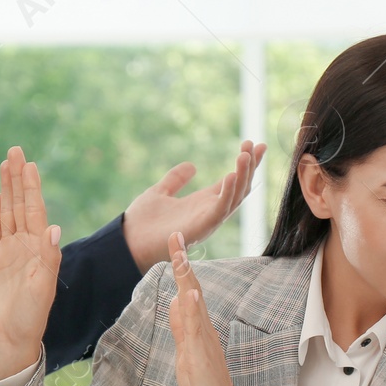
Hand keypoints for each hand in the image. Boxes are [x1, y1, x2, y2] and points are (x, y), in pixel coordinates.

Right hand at [0, 146, 61, 380]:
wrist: (13, 336)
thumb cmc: (32, 316)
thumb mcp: (43, 287)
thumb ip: (48, 258)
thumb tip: (53, 227)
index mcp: (40, 248)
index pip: (36, 210)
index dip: (33, 187)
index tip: (31, 164)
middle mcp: (26, 245)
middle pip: (21, 204)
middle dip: (19, 177)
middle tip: (16, 150)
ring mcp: (9, 251)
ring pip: (8, 212)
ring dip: (8, 189)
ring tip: (7, 164)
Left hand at [123, 141, 266, 271]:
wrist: (127, 242)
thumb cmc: (142, 222)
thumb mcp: (160, 192)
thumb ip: (176, 179)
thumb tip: (192, 165)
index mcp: (203, 203)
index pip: (231, 182)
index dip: (245, 165)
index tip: (255, 144)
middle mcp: (210, 212)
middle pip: (239, 188)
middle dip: (250, 167)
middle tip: (257, 144)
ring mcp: (207, 221)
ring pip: (235, 197)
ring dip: (243, 175)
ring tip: (245, 153)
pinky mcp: (201, 228)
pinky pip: (220, 209)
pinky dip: (228, 193)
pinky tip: (231, 175)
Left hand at [167, 232, 246, 385]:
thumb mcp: (186, 351)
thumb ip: (181, 327)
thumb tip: (175, 300)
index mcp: (197, 328)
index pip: (187, 291)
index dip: (180, 268)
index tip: (173, 243)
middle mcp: (203, 329)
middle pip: (191, 289)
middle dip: (182, 263)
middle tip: (175, 235)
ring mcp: (203, 341)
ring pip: (194, 304)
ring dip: (186, 279)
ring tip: (180, 254)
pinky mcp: (200, 356)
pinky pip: (196, 329)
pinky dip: (192, 310)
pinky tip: (187, 294)